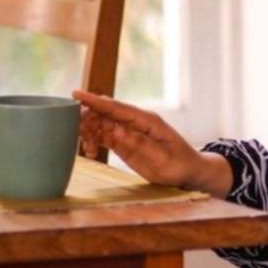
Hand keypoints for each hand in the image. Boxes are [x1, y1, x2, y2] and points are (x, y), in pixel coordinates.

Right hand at [72, 90, 232, 195]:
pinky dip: (94, 142)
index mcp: (147, 120)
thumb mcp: (163, 159)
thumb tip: (117, 131)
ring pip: (101, 125)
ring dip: (89, 133)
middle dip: (88, 118)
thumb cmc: (181, 164)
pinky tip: (91, 153)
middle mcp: (136, 123)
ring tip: (87, 149)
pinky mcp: (125, 143)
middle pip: (105, 113)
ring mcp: (129, 132)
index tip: (76, 94)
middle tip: (79, 133)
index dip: (95, 101)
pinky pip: (104, 138)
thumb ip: (140, 145)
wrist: (190, 172)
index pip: (117, 108)